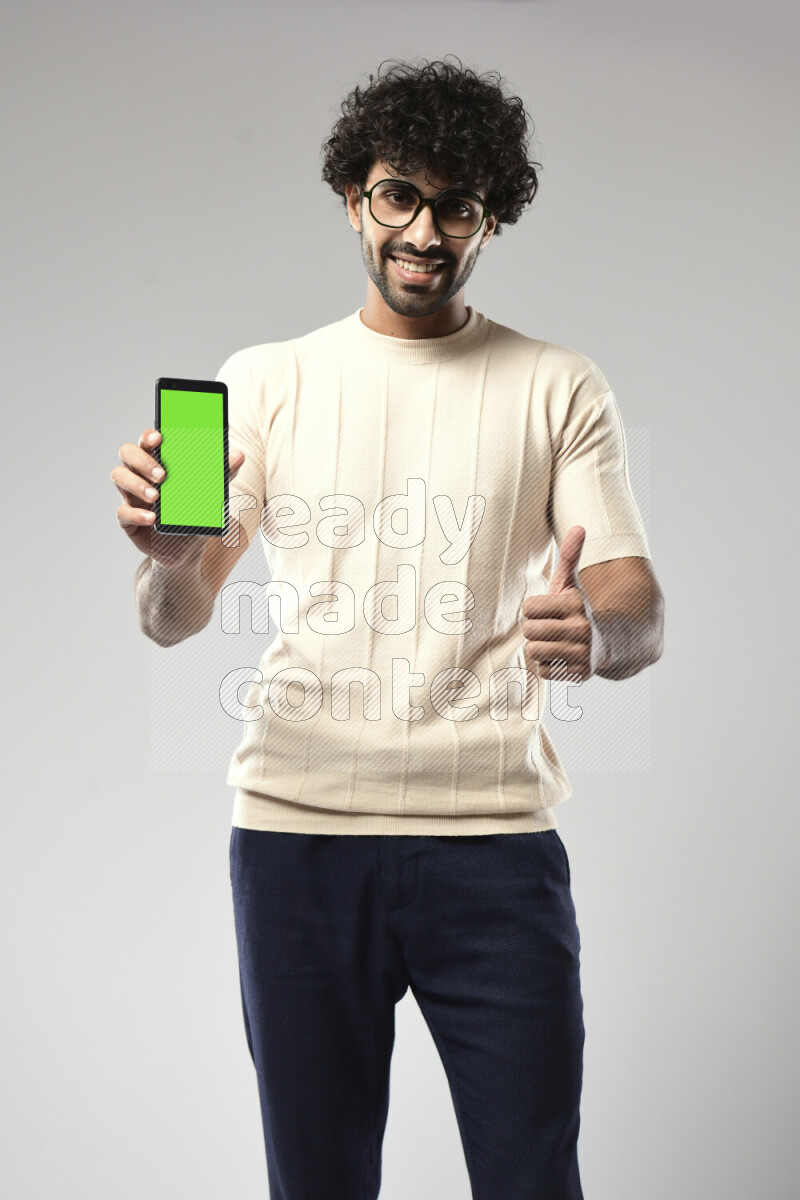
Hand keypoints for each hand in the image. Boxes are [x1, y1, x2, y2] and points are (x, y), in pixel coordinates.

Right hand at [111, 428, 245, 565]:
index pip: (147, 440)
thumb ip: (222, 475)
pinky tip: (151, 519)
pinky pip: (122, 513)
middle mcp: (141, 475)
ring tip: (156, 497)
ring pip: (118, 476)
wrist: (186, 551)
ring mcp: (131, 496)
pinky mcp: (128, 520)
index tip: (159, 437)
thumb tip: (239, 455)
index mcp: (159, 462)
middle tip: (162, 475)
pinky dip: (136, 515)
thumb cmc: (195, 514)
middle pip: (127, 453)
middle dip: (142, 460)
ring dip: (136, 484)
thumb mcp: (211, 496)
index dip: (148, 436)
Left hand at [520, 525, 605, 681]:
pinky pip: (544, 671)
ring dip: (539, 648)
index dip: (533, 609)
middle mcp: (582, 628)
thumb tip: (579, 527)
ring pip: (534, 652)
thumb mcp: (572, 583)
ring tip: (553, 641)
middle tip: (547, 627)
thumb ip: (570, 556)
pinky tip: (560, 656)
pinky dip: (547, 666)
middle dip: (534, 629)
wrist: (611, 641)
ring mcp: (583, 653)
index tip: (546, 610)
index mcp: (576, 603)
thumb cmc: (579, 609)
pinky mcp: (581, 673)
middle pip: (529, 631)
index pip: (528, 608)